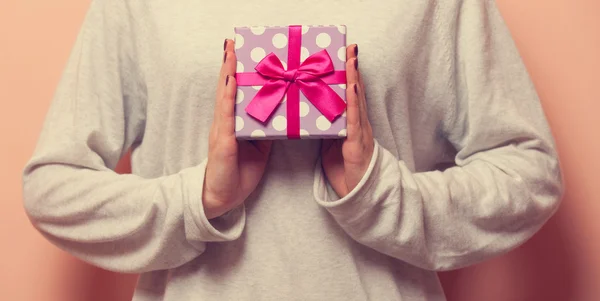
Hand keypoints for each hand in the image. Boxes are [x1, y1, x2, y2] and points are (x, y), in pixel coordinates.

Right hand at [203, 39, 272, 218]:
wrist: (221, 199)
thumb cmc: (237, 174)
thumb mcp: (258, 150)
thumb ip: (265, 132)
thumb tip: (280, 118)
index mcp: (233, 124)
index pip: (234, 93)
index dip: (236, 72)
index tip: (240, 51)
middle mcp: (225, 123)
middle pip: (227, 88)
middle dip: (230, 64)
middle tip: (233, 41)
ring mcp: (222, 130)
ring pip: (224, 96)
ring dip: (227, 72)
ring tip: (230, 51)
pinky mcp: (222, 141)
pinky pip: (226, 116)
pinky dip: (228, 97)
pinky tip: (230, 82)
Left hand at [321, 44, 374, 197]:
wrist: (357, 193)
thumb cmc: (343, 169)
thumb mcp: (329, 143)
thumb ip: (324, 127)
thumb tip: (309, 112)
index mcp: (350, 122)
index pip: (349, 93)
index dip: (347, 74)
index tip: (344, 54)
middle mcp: (357, 123)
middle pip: (355, 91)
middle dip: (352, 69)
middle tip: (350, 47)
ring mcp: (359, 132)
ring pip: (357, 101)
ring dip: (354, 78)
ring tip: (351, 59)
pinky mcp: (357, 143)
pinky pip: (354, 120)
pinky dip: (354, 102)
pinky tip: (352, 87)